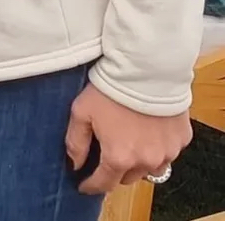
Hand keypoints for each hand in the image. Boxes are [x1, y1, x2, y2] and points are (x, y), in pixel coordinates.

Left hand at [65, 84, 190, 194]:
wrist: (145, 70)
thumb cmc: (110, 90)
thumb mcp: (81, 112)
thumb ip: (76, 142)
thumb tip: (75, 163)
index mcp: (119, 157)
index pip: (104, 183)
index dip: (91, 186)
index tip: (84, 185)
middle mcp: (146, 162)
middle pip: (127, 177)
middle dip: (114, 170)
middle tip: (106, 154)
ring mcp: (167, 153)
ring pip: (149, 168)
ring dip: (138, 161)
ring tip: (128, 142)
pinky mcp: (181, 140)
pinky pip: (167, 152)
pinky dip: (157, 146)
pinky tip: (148, 130)